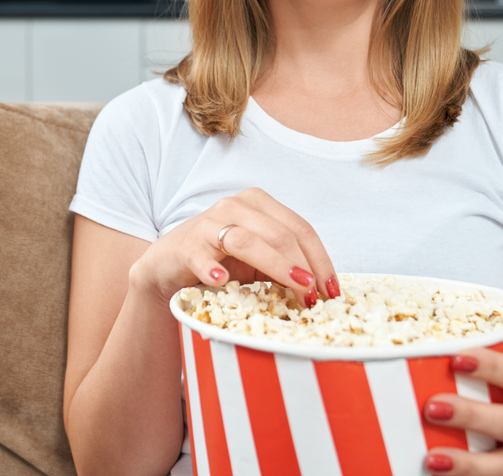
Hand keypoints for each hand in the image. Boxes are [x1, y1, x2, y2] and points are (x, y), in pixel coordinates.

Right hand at [127, 187, 340, 309]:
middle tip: (315, 298)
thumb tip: (322, 291)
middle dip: (303, 267)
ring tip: (296, 288)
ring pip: (248, 241)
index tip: (332, 290)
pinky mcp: (187, 245)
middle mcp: (235, 206)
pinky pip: (202, 256)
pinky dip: (212, 268)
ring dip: (277, 266)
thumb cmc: (220, 261)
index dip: (320, 259)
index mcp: (259, 203)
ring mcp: (209, 223)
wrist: (169, 266)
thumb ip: (285, 264)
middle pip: (279, 234)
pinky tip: (221, 280)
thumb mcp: (258, 260)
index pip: (300, 228)